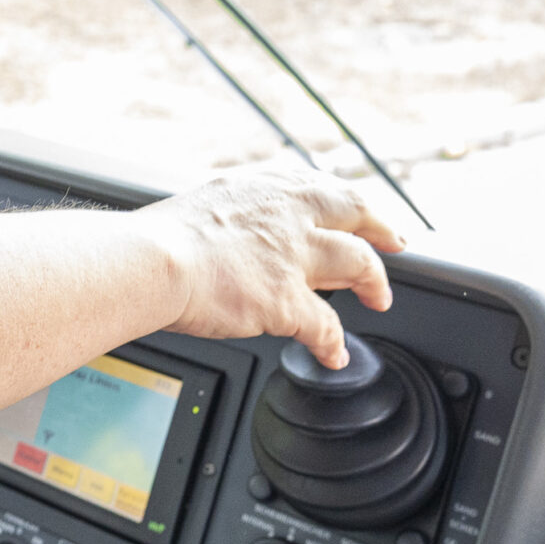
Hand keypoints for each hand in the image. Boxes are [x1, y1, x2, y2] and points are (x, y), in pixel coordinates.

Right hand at [136, 164, 401, 368]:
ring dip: (374, 283)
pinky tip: (334, 354)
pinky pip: (326, 326)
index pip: (320, 189)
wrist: (149, 262)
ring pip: (358, 264)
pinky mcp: (288, 301)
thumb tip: (242, 234)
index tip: (356, 210)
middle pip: (355, 213)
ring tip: (380, 299)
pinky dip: (333, 343)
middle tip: (395, 241)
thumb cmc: (158, 240)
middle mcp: (287, 216)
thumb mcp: (205, 207)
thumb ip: (236, 217)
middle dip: (381, 228)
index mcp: (263, 191)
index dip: (346, 202)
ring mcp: (293, 257)